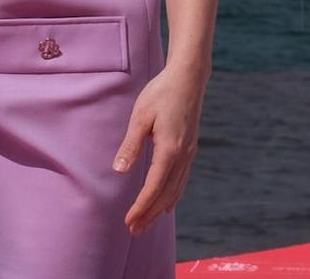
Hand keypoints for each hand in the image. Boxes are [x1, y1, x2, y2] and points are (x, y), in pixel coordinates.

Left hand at [113, 62, 206, 234]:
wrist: (188, 78)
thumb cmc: (161, 94)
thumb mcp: (140, 117)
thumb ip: (130, 146)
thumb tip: (119, 171)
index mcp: (170, 150)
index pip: (154, 187)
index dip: (141, 207)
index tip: (129, 222)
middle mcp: (183, 156)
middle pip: (165, 194)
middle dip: (149, 214)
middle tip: (134, 231)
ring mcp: (189, 153)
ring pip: (176, 189)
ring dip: (160, 208)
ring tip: (147, 223)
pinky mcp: (190, 148)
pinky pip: (182, 180)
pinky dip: (173, 196)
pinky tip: (168, 204)